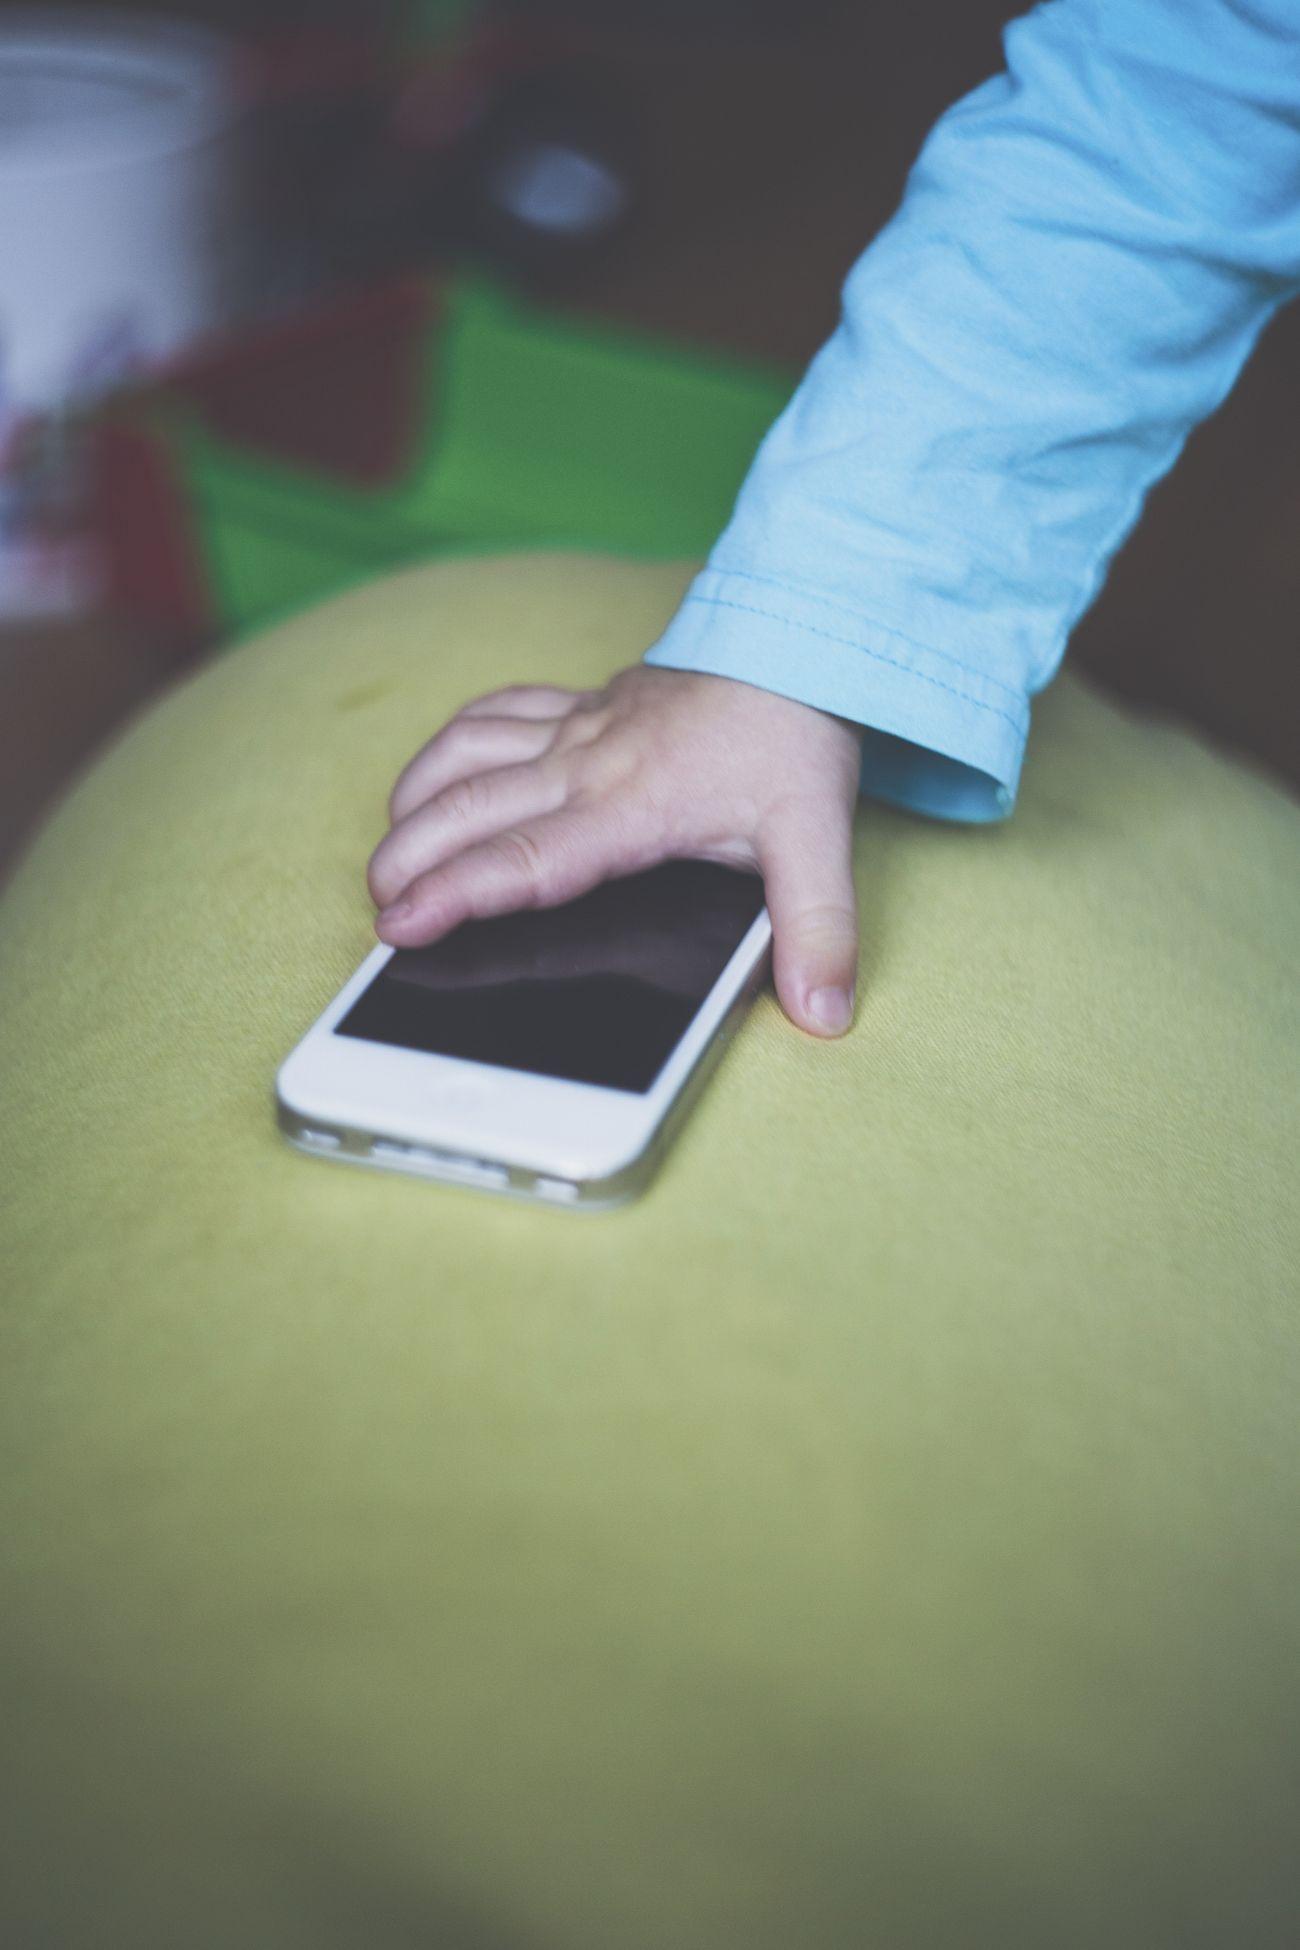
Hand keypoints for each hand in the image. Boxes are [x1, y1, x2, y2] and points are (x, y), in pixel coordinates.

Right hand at [366, 664, 863, 1035]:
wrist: (800, 639)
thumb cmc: (795, 737)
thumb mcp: (819, 841)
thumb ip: (819, 931)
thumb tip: (824, 1012)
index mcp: (631, 806)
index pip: (526, 860)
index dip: (455, 893)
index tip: (401, 925)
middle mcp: (586, 763)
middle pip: (468, 810)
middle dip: (407, 860)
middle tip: (378, 910)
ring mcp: (575, 728)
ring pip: (464, 754)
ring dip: (414, 802)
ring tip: (389, 853)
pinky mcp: (578, 704)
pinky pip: (492, 713)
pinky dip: (449, 745)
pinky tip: (434, 775)